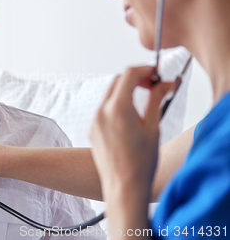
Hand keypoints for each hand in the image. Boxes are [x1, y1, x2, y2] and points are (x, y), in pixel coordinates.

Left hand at [89, 66, 173, 201]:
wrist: (123, 187)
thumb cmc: (140, 163)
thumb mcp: (153, 127)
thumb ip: (155, 100)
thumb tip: (163, 84)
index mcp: (118, 108)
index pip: (129, 74)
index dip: (145, 70)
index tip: (156, 74)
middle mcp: (102, 111)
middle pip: (117, 81)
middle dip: (135, 78)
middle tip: (152, 85)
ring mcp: (95, 121)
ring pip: (110, 95)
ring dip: (126, 92)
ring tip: (143, 104)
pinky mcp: (93, 129)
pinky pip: (104, 110)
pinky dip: (117, 106)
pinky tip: (130, 119)